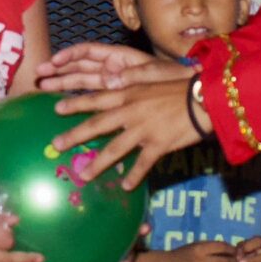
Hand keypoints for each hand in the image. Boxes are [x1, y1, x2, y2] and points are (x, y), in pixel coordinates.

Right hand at [34, 40, 162, 92]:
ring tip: (43, 86)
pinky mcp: (117, 99)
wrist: (190, 92)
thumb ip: (131, 76)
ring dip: (63, 83)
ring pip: (83, 81)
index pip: (89, 52)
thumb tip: (109, 80)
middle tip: (39, 74)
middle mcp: (112, 68)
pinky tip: (65, 104)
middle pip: (80, 66)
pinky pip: (95, 98)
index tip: (55, 61)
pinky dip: (80, 100)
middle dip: (60, 69)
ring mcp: (113, 83)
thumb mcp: (154, 74)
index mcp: (120, 57)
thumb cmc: (174, 78)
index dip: (70, 54)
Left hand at [45, 70, 200, 190]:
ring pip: (115, 149)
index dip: (75, 104)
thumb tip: (109, 79)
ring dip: (98, 163)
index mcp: (128, 93)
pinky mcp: (159, 144)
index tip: (56, 109)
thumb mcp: (152, 74)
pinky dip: (134, 176)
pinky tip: (125, 187)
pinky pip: (143, 164)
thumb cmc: (181, 83)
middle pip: (96, 125)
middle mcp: (131, 112)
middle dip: (74, 136)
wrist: (205, 97)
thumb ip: (130, 78)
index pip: (96, 99)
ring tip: (83, 175)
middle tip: (55, 145)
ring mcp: (144, 130)